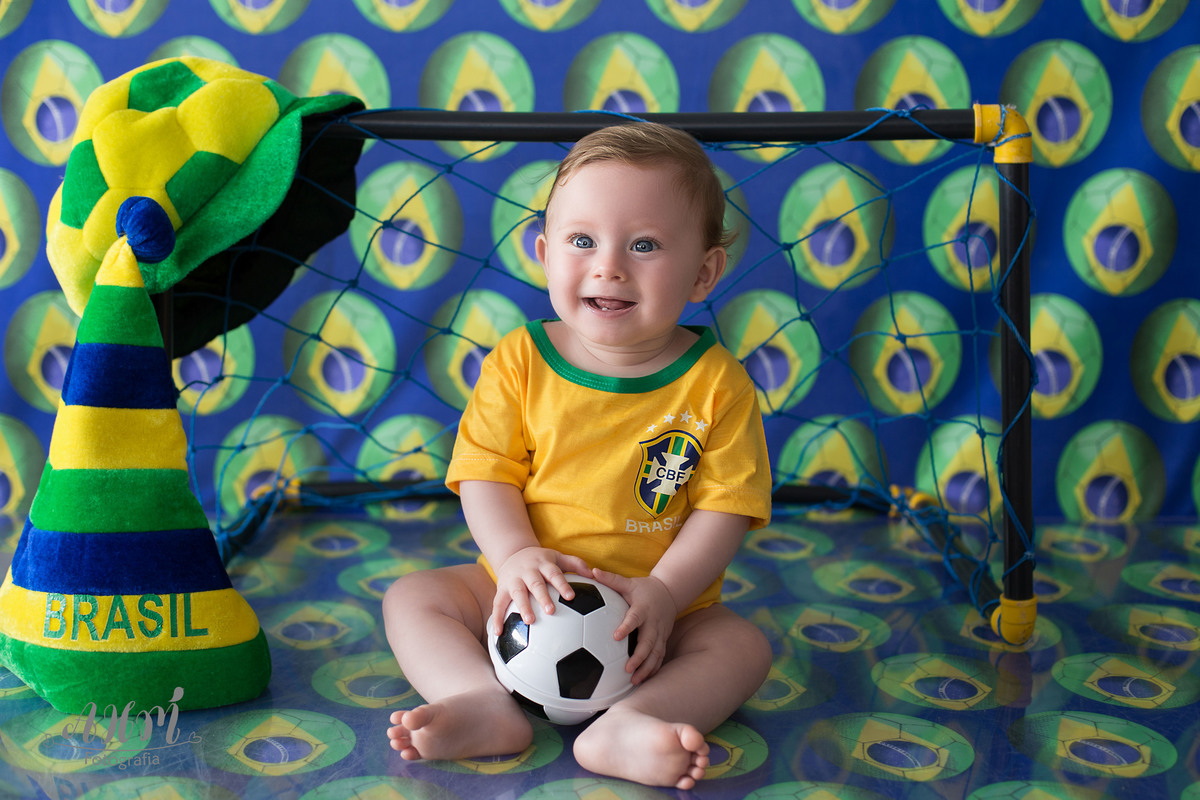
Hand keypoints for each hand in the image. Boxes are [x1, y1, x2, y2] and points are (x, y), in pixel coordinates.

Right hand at [490, 547, 590, 636]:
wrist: (513, 553)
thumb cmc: (541, 560)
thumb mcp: (557, 557)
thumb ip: (575, 564)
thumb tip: (594, 573)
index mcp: (543, 564)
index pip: (554, 574)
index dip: (562, 584)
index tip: (571, 597)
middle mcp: (528, 571)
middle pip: (536, 584)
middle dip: (543, 596)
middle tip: (551, 611)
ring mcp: (513, 580)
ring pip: (517, 593)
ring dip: (523, 607)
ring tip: (530, 621)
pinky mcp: (501, 589)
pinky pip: (498, 604)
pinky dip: (497, 618)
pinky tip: (498, 633)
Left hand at [590, 568, 677, 684]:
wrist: (670, 592)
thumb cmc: (644, 589)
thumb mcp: (628, 582)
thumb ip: (611, 579)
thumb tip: (592, 570)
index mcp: (643, 609)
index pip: (634, 619)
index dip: (626, 627)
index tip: (615, 637)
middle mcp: (653, 623)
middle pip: (649, 642)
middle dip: (639, 657)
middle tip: (627, 669)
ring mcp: (661, 633)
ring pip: (656, 654)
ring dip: (647, 668)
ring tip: (634, 680)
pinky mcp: (663, 640)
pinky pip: (660, 657)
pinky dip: (653, 669)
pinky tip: (643, 680)